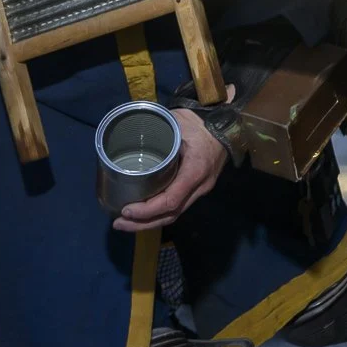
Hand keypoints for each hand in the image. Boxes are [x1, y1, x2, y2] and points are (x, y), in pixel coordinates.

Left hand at [111, 107, 229, 232]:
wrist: (227, 124)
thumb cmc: (201, 123)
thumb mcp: (178, 122)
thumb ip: (156, 130)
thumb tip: (128, 133)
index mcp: (196, 171)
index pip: (171, 201)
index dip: (147, 210)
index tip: (126, 210)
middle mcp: (200, 186)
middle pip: (171, 214)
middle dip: (143, 223)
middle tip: (119, 223)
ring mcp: (201, 189)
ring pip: (174, 214)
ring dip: (149, 222)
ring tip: (126, 222)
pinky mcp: (198, 188)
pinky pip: (178, 206)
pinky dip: (159, 213)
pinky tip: (143, 213)